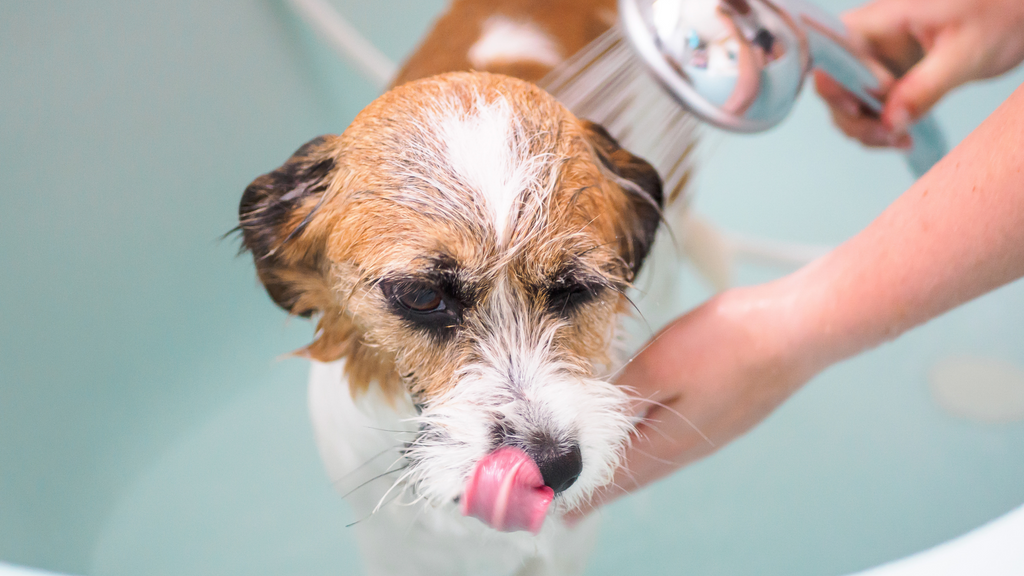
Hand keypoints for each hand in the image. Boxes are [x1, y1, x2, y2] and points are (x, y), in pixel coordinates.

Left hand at [570, 284, 818, 517]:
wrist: (798, 331)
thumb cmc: (727, 344)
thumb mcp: (658, 366)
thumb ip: (620, 399)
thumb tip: (585, 431)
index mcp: (668, 441)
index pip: (614, 475)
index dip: (586, 493)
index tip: (561, 513)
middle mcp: (690, 447)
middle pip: (637, 475)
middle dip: (605, 491)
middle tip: (577, 509)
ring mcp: (714, 432)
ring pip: (659, 461)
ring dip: (629, 474)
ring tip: (609, 482)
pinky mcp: (728, 414)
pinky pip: (678, 445)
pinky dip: (653, 453)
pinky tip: (655, 441)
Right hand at [815, 0, 1023, 147]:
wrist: (1019, 11)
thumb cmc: (1000, 11)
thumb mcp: (964, 53)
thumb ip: (923, 87)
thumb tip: (890, 121)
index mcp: (878, 21)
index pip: (830, 53)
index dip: (834, 84)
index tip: (858, 107)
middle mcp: (869, 40)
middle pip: (833, 85)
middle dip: (853, 117)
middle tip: (888, 134)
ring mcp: (877, 61)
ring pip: (847, 103)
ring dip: (866, 129)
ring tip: (899, 139)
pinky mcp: (891, 79)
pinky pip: (870, 108)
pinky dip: (880, 128)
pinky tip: (902, 135)